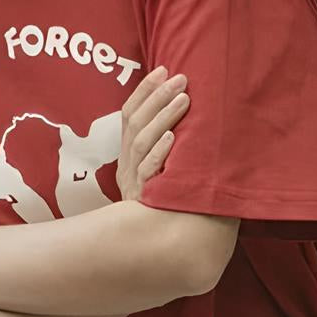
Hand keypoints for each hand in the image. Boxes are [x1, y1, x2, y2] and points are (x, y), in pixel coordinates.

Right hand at [115, 65, 189, 201]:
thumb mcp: (163, 173)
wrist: (161, 248)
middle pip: (135, 124)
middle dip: (157, 97)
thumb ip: (167, 147)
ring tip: (183, 99)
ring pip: (142, 143)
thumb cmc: (168, 206)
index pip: (129, 115)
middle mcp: (127, 167)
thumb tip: (189, 110)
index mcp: (128, 157)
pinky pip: (149, 174)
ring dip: (163, 117)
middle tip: (181, 78)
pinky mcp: (144, 200)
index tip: (163, 69)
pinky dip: (160, 154)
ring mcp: (134, 184)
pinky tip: (173, 139)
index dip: (144, 91)